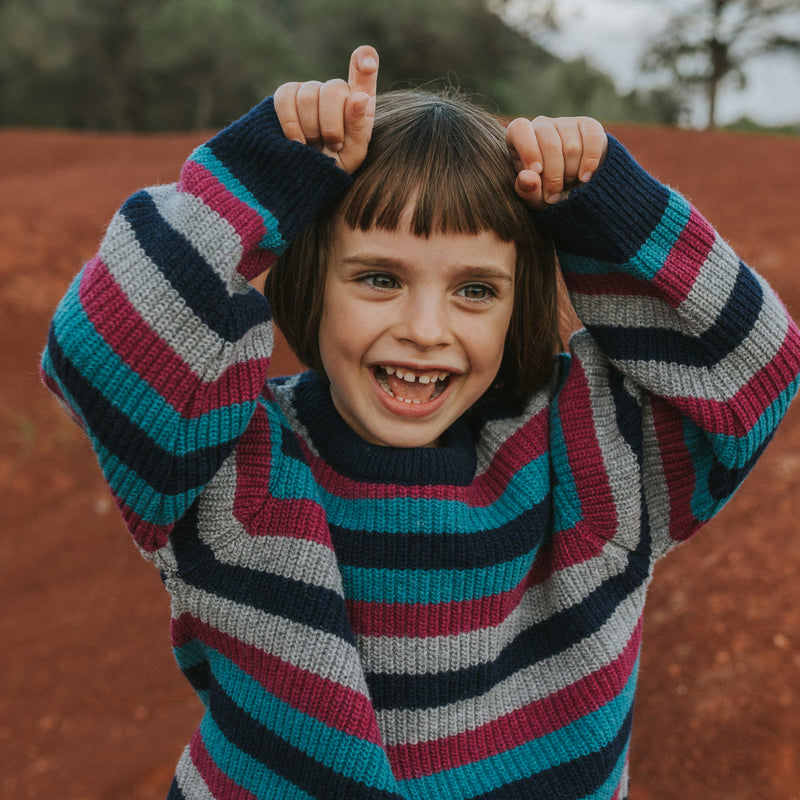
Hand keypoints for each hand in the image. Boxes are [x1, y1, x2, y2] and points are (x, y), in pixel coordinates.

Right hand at [274, 45, 378, 173]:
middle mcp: (335, 91)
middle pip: (333, 89)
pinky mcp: (286, 95)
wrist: (304, 178)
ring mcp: (310, 90)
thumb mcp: (353, 154)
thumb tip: (359, 97)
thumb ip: (359, 127)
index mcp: (359, 102)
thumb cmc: (334, 166)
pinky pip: (285, 97)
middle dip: (331, 124)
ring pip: (308, 96)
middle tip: (333, 146)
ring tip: (314, 147)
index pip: (364, 74)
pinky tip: (297, 141)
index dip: (364, 62)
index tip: (368, 63)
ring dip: (311, 129)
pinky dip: (291, 123)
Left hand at [505, 116, 607, 208]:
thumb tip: (527, 177)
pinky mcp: (589, 126)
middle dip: (554, 176)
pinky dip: (590, 162)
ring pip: (572, 146)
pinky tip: (586, 177)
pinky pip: (592, 139)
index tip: (537, 172)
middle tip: (554, 196)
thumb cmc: (546, 192)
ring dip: (571, 173)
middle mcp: (542, 125)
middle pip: (550, 144)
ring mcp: (566, 123)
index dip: (529, 150)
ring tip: (569, 185)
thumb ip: (526, 189)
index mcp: (519, 137)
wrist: (575, 189)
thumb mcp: (533, 197)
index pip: (520, 129)